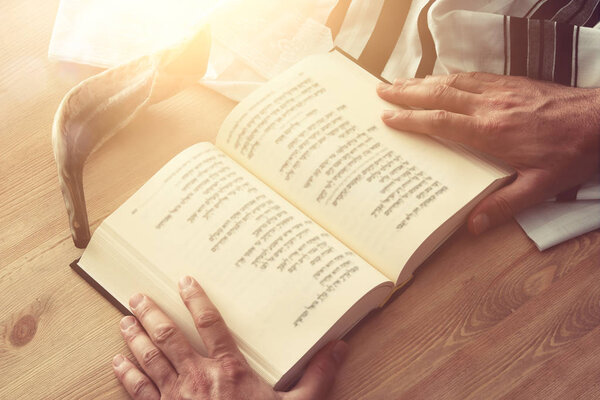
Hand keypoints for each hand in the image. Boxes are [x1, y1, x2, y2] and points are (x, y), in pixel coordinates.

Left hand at [112, 276, 347, 398]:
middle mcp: (198, 379)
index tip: (184, 280)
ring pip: (149, 360)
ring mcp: (176, 399)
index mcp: (230, 371)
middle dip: (151, 314)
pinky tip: (117, 362)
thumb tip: (340, 347)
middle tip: (137, 295)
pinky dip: (127, 375)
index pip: (211, 324)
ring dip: (135, 338)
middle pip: (169, 338)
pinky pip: (138, 393)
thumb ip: (318, 376)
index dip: (196, 299)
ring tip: (124, 320)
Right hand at [377, 73, 599, 233]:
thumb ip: (505, 204)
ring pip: (453, 81)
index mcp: (492, 132)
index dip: (411, 119)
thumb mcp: (541, 186)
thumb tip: (472, 225)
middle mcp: (491, 106)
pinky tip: (440, 77)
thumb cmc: (572, 152)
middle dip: (406, 92)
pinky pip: (472, 76)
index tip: (388, 117)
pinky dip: (449, 76)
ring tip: (399, 82)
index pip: (441, 122)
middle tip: (381, 91)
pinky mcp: (511, 84)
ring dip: (422, 81)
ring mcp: (501, 91)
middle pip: (439, 94)